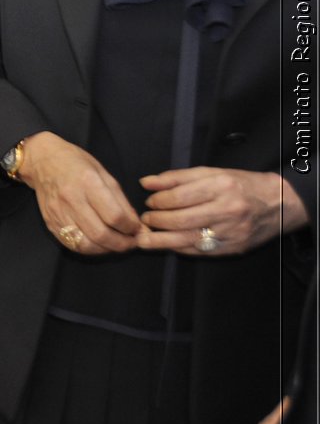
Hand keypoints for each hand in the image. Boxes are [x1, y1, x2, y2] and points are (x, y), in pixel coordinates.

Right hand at [17, 131, 143, 254]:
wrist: (42, 161)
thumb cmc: (76, 163)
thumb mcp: (104, 174)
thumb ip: (121, 201)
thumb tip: (137, 226)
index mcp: (88, 182)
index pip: (115, 216)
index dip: (131, 227)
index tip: (137, 228)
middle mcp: (71, 199)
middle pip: (101, 234)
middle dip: (122, 243)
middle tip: (131, 242)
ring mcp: (58, 213)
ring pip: (86, 244)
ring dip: (107, 249)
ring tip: (117, 244)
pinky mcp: (51, 223)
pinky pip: (73, 244)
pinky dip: (90, 248)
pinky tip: (99, 243)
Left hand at [135, 167, 303, 255]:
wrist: (279, 203)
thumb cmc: (241, 184)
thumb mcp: (211, 172)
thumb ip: (176, 177)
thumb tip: (146, 183)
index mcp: (221, 186)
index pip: (179, 197)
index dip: (159, 201)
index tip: (149, 202)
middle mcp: (227, 210)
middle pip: (181, 220)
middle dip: (156, 222)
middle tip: (145, 219)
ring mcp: (232, 231)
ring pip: (188, 239)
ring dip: (161, 241)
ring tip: (145, 239)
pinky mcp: (234, 248)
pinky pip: (200, 251)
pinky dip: (180, 248)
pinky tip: (168, 245)